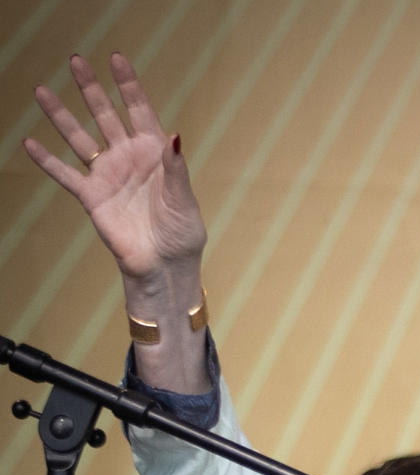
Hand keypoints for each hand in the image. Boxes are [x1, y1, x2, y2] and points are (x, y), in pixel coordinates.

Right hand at [23, 53, 205, 282]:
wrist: (165, 266)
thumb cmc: (182, 233)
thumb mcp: (184, 199)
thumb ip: (176, 167)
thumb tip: (174, 136)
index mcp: (153, 152)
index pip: (139, 110)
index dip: (128, 85)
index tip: (116, 58)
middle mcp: (127, 157)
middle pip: (105, 115)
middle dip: (91, 89)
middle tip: (75, 61)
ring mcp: (108, 175)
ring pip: (79, 138)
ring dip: (61, 115)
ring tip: (42, 91)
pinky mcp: (92, 197)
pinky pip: (66, 175)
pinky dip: (47, 161)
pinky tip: (29, 142)